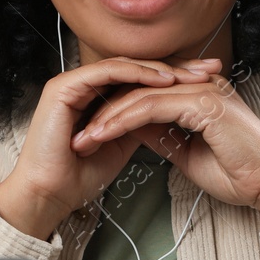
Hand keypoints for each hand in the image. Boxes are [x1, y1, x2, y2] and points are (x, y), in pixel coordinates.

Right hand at [0, 56, 221, 238]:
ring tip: (191, 74)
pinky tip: (162, 79)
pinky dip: (137, 74)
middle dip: (176, 67)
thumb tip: (167, 117)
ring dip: (161, 68)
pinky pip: (108, 72)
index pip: (140, 79)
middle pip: (137, 67)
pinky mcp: (65, 87)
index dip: (175, 78)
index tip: (208, 81)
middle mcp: (84, 84)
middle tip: (209, 68)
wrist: (50, 194)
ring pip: (126, 65)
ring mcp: (73, 82)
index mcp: (95, 96)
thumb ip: (140, 126)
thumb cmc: (80, 177)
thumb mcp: (122, 145)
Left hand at [69, 70, 259, 225]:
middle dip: (103, 112)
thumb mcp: (189, 153)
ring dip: (106, 118)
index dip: (115, 112)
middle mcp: (202, 86)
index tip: (90, 133)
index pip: (148, 95)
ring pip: (140, 96)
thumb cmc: (239, 174)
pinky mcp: (204, 103)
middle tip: (77, 134)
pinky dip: (123, 120)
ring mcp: (204, 91)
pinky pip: (151, 107)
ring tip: (83, 137)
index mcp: (201, 94)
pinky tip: (103, 134)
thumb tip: (136, 131)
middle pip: (139, 90)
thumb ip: (164, 136)